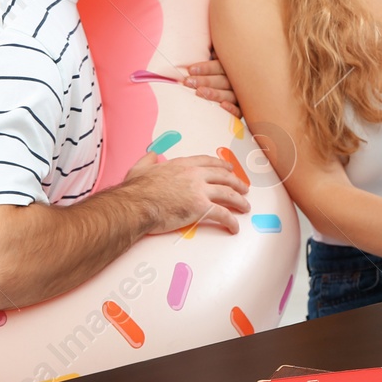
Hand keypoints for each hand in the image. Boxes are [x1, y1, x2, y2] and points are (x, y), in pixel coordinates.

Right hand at [122, 150, 250, 234]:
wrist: (135, 205)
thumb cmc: (135, 190)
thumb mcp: (140, 168)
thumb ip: (149, 160)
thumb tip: (152, 154)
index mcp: (182, 164)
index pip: (208, 162)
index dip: (221, 165)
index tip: (229, 168)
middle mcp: (195, 174)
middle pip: (223, 175)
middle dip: (236, 182)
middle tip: (244, 187)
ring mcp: (199, 190)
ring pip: (228, 193)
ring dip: (239, 200)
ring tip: (245, 206)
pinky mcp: (201, 208)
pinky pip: (222, 214)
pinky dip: (231, 221)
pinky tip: (234, 227)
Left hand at [181, 47, 240, 117]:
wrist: (256, 85)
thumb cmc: (226, 70)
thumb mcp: (223, 58)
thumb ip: (217, 53)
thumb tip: (210, 50)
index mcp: (233, 68)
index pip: (219, 67)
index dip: (206, 68)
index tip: (190, 70)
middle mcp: (238, 81)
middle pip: (222, 81)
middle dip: (205, 81)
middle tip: (188, 82)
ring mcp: (242, 95)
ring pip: (229, 95)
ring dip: (215, 94)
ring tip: (199, 93)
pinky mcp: (242, 109)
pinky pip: (239, 110)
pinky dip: (232, 108)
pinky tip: (222, 105)